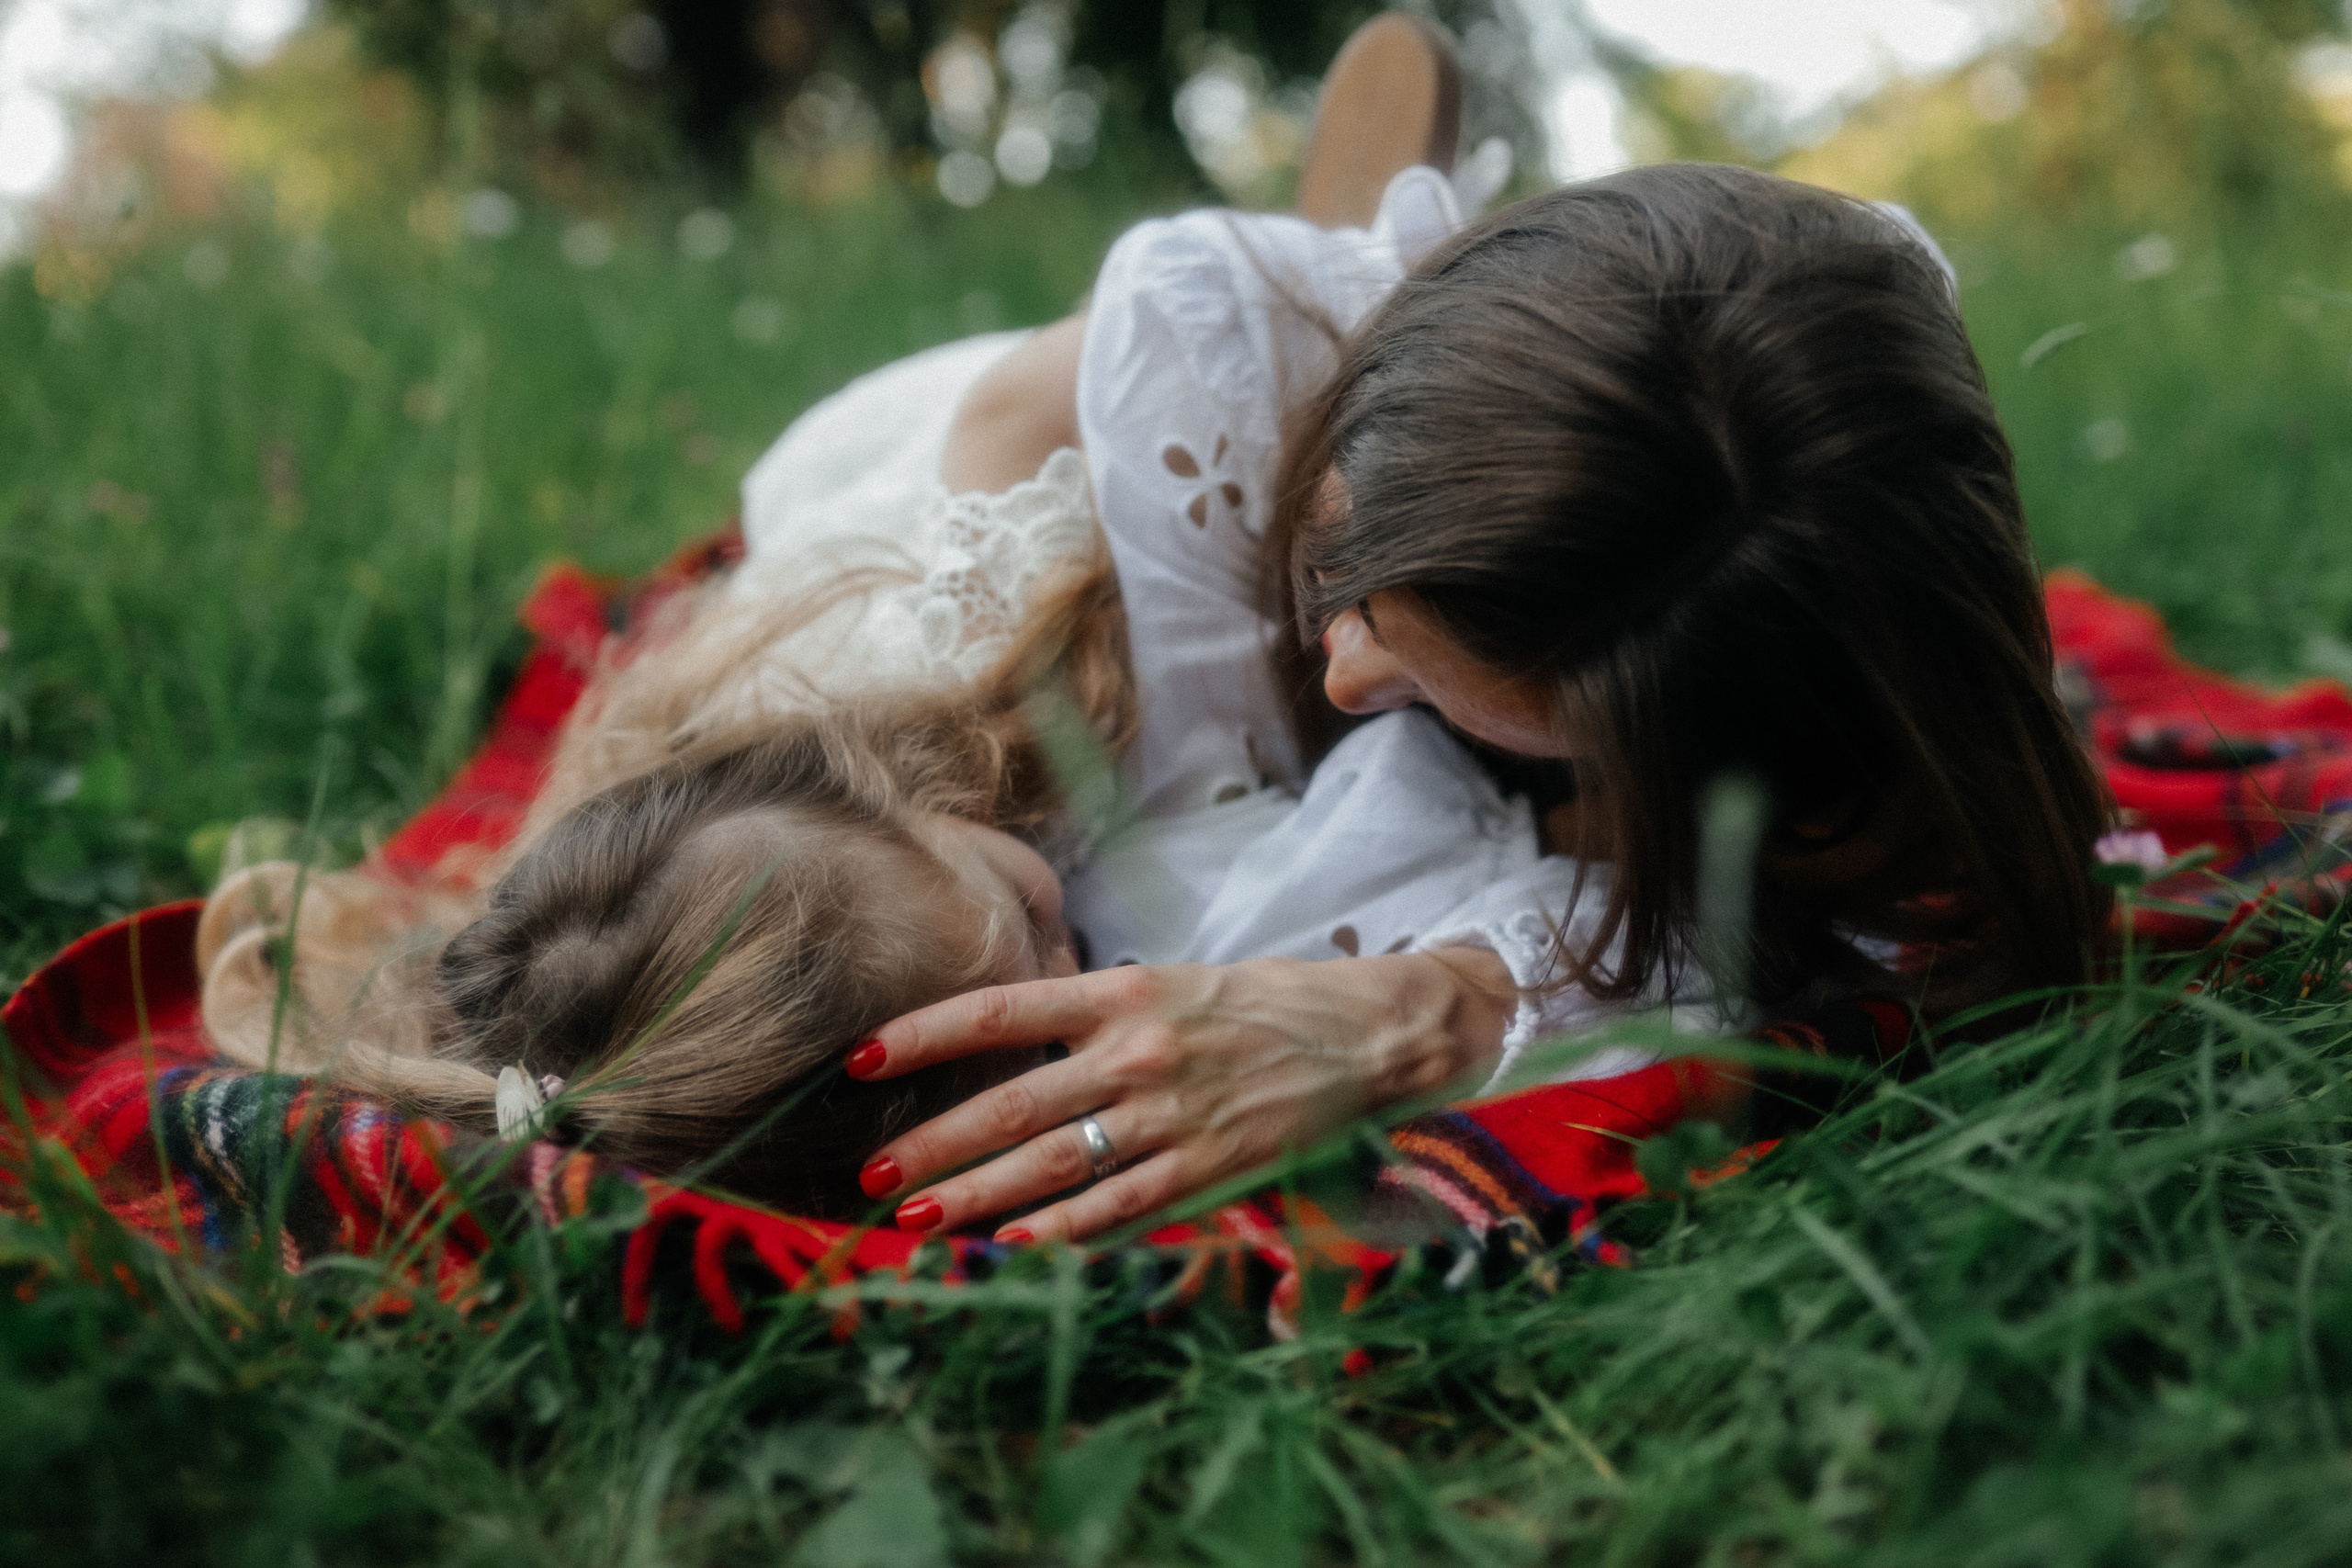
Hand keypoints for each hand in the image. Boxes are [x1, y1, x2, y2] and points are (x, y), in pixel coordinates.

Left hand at [848, 949, 1515, 1243]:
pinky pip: (1115, 1209)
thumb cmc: (1264, 1005)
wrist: (1371, 1033)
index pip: (1001, 1008)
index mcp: (1125, 992)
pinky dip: (1059, 1235)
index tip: (859, 1058)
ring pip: (1052, 1162)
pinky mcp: (1205, 1169)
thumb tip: (1012, 1043)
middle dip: (933, 1142)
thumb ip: (1096, 1014)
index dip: (923, 1033)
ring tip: (917, 1220)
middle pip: (1011, 1100)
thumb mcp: (1174, 984)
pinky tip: (1008, 1252)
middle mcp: (1138, 1051)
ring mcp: (1170, 1115)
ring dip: (978, 1196)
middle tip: (871, 1175)